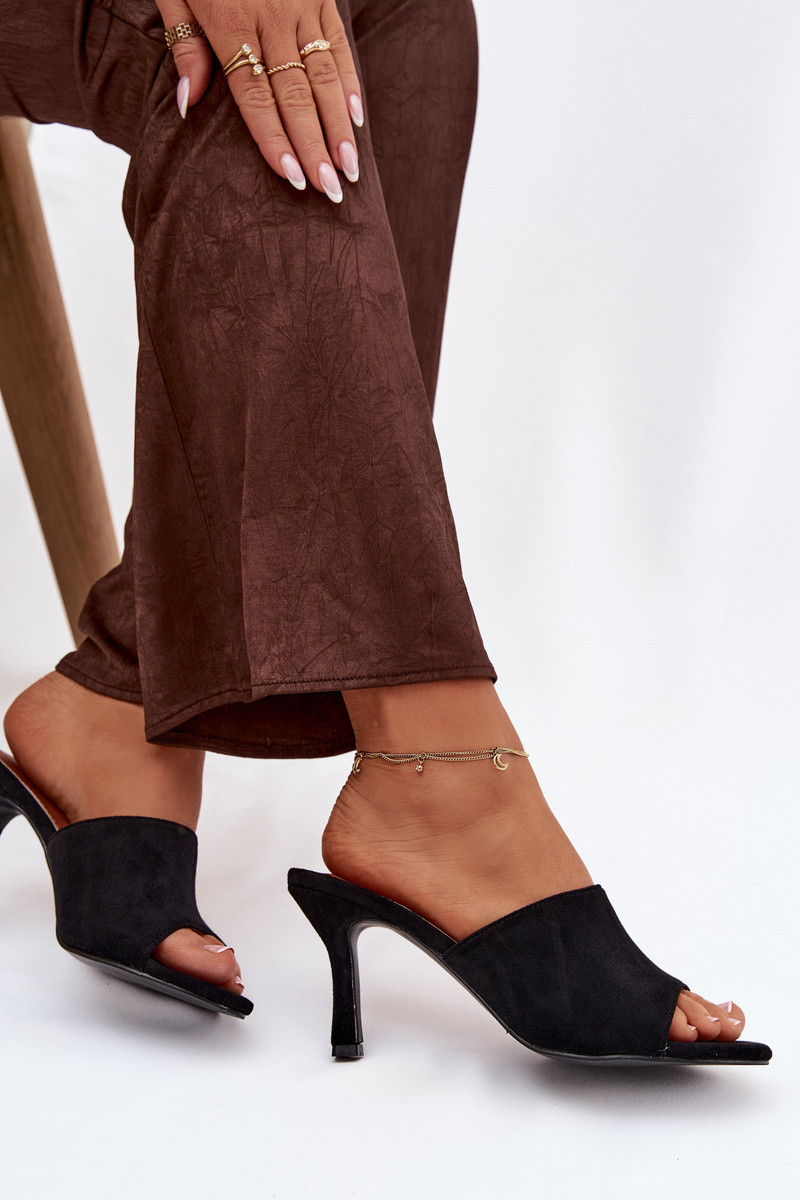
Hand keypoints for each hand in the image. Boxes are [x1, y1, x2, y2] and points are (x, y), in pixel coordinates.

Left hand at [155, 0, 363, 201]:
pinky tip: (356, 118)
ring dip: (339, 126)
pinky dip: (349, 82)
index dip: (275, 139)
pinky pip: (338, 43)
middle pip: (296, 94)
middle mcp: (271, 16)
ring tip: (351, 168)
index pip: (256, 96)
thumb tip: (188, 105)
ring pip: (324, 75)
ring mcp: (300, 4)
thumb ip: (183, 45)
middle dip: (315, 146)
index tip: (293, 178)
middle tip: (331, 190)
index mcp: (230, 20)